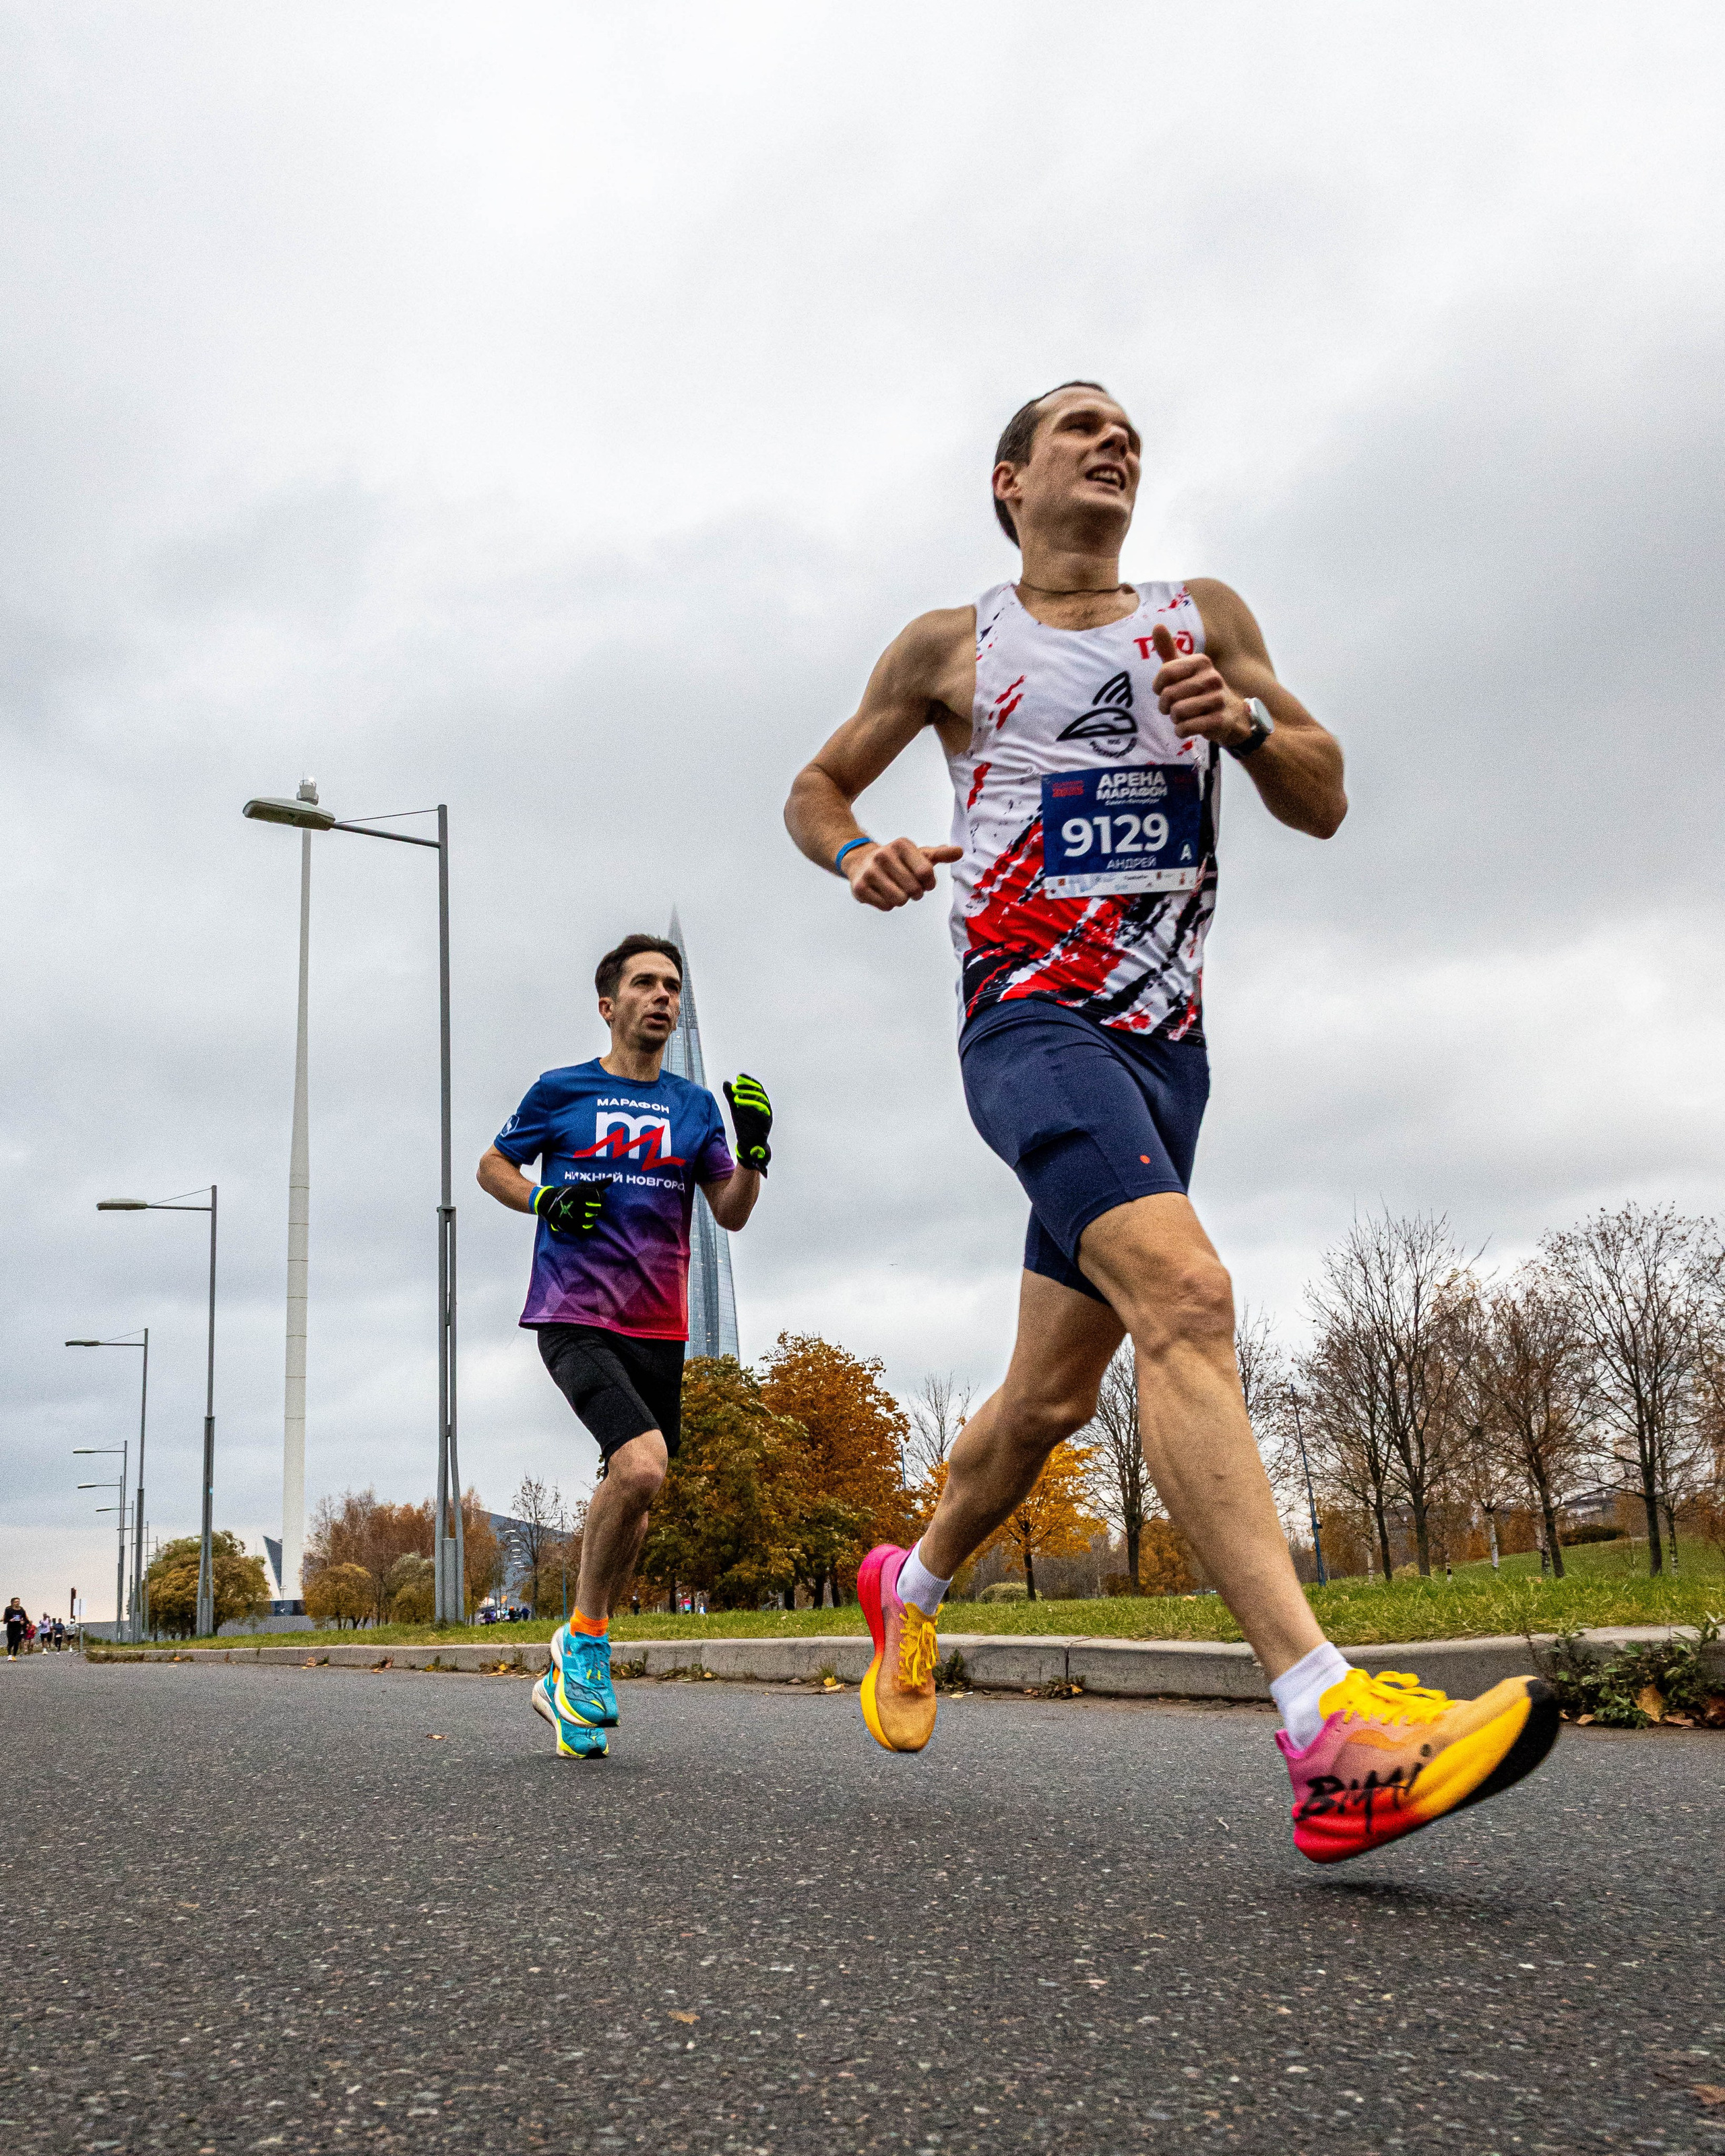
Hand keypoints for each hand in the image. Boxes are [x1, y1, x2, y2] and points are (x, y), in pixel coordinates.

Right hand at [532, 1179, 611, 1235]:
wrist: (548, 1204)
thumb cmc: (567, 1194)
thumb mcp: (580, 1187)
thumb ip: (596, 1185)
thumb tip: (611, 1179)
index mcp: (577, 1193)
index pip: (598, 1196)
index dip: (600, 1197)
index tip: (596, 1197)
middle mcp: (574, 1205)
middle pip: (597, 1208)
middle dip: (596, 1208)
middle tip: (589, 1206)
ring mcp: (572, 1217)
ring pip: (593, 1219)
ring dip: (592, 1217)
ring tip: (586, 1213)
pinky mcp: (569, 1226)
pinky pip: (586, 1229)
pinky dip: (588, 1226)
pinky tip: (584, 1221)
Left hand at [723, 1074, 772, 1169]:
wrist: (748, 1146)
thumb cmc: (744, 1126)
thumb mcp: (736, 1109)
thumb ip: (732, 1096)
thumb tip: (726, 1082)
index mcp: (762, 1103)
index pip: (758, 1088)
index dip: (749, 1081)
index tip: (740, 1076)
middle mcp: (767, 1110)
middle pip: (760, 1094)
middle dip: (748, 1089)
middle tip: (736, 1087)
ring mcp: (767, 1119)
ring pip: (760, 1105)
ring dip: (747, 1100)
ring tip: (736, 1098)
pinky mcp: (764, 1128)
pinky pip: (758, 1116)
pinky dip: (749, 1111)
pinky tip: (739, 1108)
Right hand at [842, 836, 962, 911]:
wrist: (860, 861)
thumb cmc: (897, 860)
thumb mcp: (918, 854)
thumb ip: (940, 854)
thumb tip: (960, 851)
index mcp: (901, 845)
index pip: (926, 872)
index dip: (929, 882)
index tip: (925, 881)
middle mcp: (883, 855)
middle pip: (914, 889)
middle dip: (915, 892)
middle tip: (909, 886)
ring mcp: (870, 871)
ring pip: (900, 900)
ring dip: (902, 899)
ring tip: (896, 889)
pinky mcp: (860, 887)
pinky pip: (886, 906)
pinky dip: (889, 904)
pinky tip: (883, 892)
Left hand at [1149, 623, 1252, 747]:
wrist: (1231, 715)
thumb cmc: (1200, 689)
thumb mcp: (1185, 668)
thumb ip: (1169, 649)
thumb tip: (1157, 624)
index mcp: (1202, 662)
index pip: (1165, 672)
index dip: (1158, 686)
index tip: (1163, 690)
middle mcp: (1212, 677)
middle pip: (1169, 695)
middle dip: (1165, 706)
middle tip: (1173, 708)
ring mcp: (1218, 699)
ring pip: (1177, 713)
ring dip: (1175, 719)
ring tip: (1183, 717)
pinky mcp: (1220, 721)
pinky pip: (1186, 728)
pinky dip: (1181, 731)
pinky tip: (1188, 727)